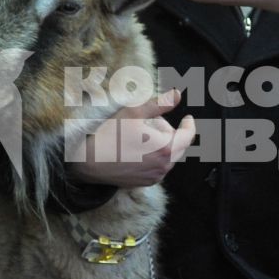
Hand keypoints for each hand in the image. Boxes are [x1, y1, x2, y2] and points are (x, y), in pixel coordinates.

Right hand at [65, 90, 196, 188]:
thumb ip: (160, 103)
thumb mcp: (135, 111)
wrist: (89, 161)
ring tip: (140, 137)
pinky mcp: (145, 183)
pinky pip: (157, 168)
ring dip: (162, 146)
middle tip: (150, 123)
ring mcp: (155, 177)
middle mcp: (164, 166)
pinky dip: (154, 158)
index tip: (187, 118)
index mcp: (166, 148)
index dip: (189, 125)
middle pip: (178, 146)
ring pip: (168, 157)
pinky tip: (136, 150)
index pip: (188, 136)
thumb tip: (177, 95)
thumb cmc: (111, 135)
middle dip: (169, 133)